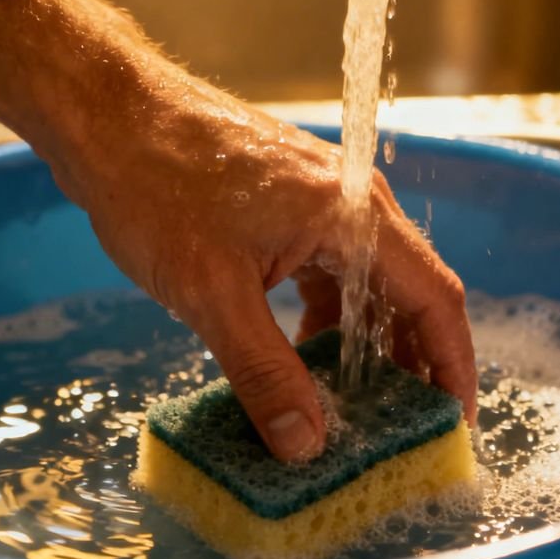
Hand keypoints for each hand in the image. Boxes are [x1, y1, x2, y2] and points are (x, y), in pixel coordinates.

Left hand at [38, 54, 476, 462]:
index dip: (451, 365)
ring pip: (366, 282)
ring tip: (352, 406)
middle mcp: (352, 200)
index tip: (452, 424)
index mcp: (353, 214)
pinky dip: (327, 316)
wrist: (106, 115)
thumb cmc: (156, 186)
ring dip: (363, 343)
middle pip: (409, 291)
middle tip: (404, 430)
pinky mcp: (288, 202)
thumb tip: (306, 443)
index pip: (435, 297)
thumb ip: (263, 372)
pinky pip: (330, 268)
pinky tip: (301, 355)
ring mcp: (321, 198)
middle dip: (411, 362)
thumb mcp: (211, 294)